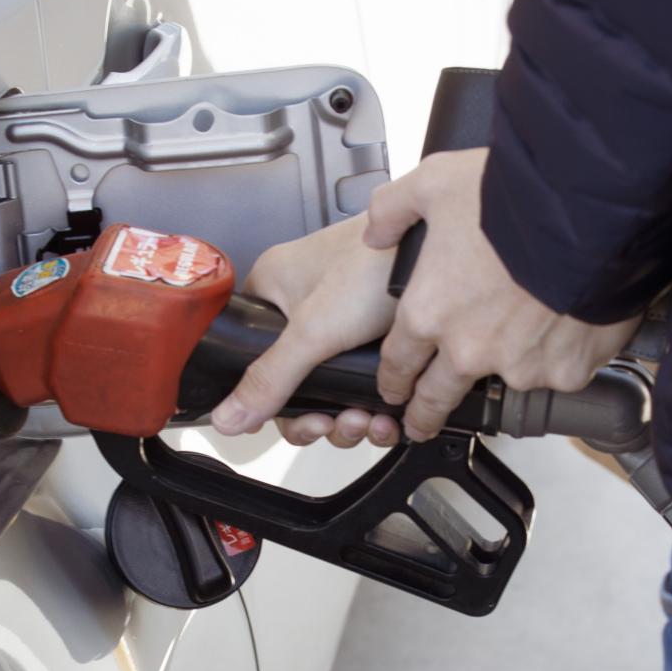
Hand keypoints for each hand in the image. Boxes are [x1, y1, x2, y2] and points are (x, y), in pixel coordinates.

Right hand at [208, 215, 403, 446]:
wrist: (443, 248)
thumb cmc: (377, 262)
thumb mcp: (314, 330)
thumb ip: (270, 378)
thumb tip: (228, 417)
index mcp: (272, 292)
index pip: (252, 362)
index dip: (273, 404)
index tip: (302, 421)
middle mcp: (303, 308)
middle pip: (296, 386)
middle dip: (321, 417)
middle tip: (339, 423)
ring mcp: (342, 323)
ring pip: (333, 391)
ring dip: (350, 418)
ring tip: (369, 419)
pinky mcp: (377, 334)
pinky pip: (365, 385)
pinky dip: (375, 408)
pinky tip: (388, 416)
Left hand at [364, 149, 640, 441]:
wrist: (587, 213)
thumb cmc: (512, 197)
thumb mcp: (433, 183)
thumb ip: (394, 210)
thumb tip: (376, 231)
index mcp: (429, 311)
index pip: (397, 363)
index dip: (392, 379)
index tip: (394, 388)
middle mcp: (468, 349)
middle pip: (436, 398)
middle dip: (425, 415)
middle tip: (422, 423)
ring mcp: (519, 366)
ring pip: (505, 381)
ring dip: (507, 367)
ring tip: (523, 340)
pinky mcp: (564, 371)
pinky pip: (558, 373)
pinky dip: (559, 355)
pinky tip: (566, 325)